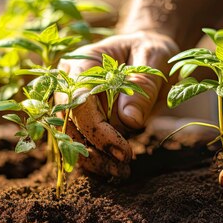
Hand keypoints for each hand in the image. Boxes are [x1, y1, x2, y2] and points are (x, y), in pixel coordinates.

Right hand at [57, 31, 178, 177]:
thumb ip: (143, 85)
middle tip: (123, 167)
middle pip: (68, 123)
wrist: (147, 53)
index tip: (122, 151)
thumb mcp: (154, 59)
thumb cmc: (150, 51)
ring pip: (69, 138)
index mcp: (82, 62)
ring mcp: (70, 102)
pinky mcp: (79, 118)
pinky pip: (78, 143)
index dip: (98, 130)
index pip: (79, 101)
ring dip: (92, 159)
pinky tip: (113, 169)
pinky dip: (93, 160)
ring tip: (121, 171)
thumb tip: (129, 120)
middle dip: (93, 149)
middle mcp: (68, 82)